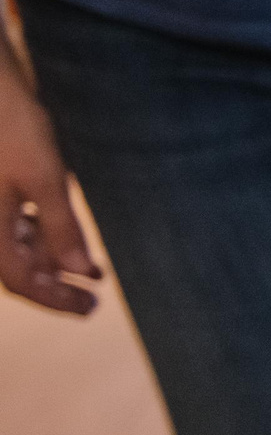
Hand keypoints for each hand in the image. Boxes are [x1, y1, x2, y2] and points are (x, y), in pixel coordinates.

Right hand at [0, 49, 99, 315]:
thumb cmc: (13, 126)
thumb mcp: (44, 177)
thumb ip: (60, 226)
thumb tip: (80, 270)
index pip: (21, 281)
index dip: (56, 298)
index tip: (90, 308)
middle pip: (17, 270)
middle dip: (55, 286)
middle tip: (93, 301)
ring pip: (17, 249)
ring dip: (53, 263)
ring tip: (93, 273)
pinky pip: (15, 226)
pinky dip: (43, 238)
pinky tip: (69, 242)